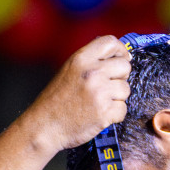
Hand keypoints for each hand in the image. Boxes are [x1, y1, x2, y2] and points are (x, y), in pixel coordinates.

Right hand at [25, 35, 130, 151]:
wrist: (44, 127)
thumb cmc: (55, 101)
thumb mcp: (68, 70)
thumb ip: (90, 61)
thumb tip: (118, 56)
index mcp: (81, 59)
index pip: (110, 42)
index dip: (120, 51)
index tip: (122, 59)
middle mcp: (92, 73)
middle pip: (125, 66)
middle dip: (120, 76)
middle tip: (108, 86)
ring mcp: (100, 93)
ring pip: (125, 89)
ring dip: (116, 98)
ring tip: (99, 103)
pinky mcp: (105, 113)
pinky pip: (122, 109)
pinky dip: (114, 115)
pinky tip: (99, 115)